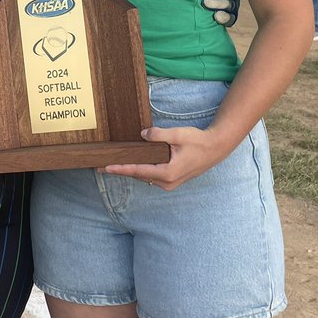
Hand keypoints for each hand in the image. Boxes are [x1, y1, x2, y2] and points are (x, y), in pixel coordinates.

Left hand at [105, 125, 232, 189]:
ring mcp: (170, 183)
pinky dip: (140, 171)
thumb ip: (159, 135)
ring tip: (112, 166)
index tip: (106, 167)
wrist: (215, 149)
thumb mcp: (178, 135)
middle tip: (101, 166)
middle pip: (139, 176)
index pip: (138, 171)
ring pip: (145, 177)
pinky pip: (152, 176)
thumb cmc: (198, 141)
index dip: (121, 168)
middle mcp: (167, 182)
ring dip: (130, 171)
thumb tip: (142, 134)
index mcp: (167, 172)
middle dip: (121, 170)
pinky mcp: (172, 180)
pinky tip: (132, 165)